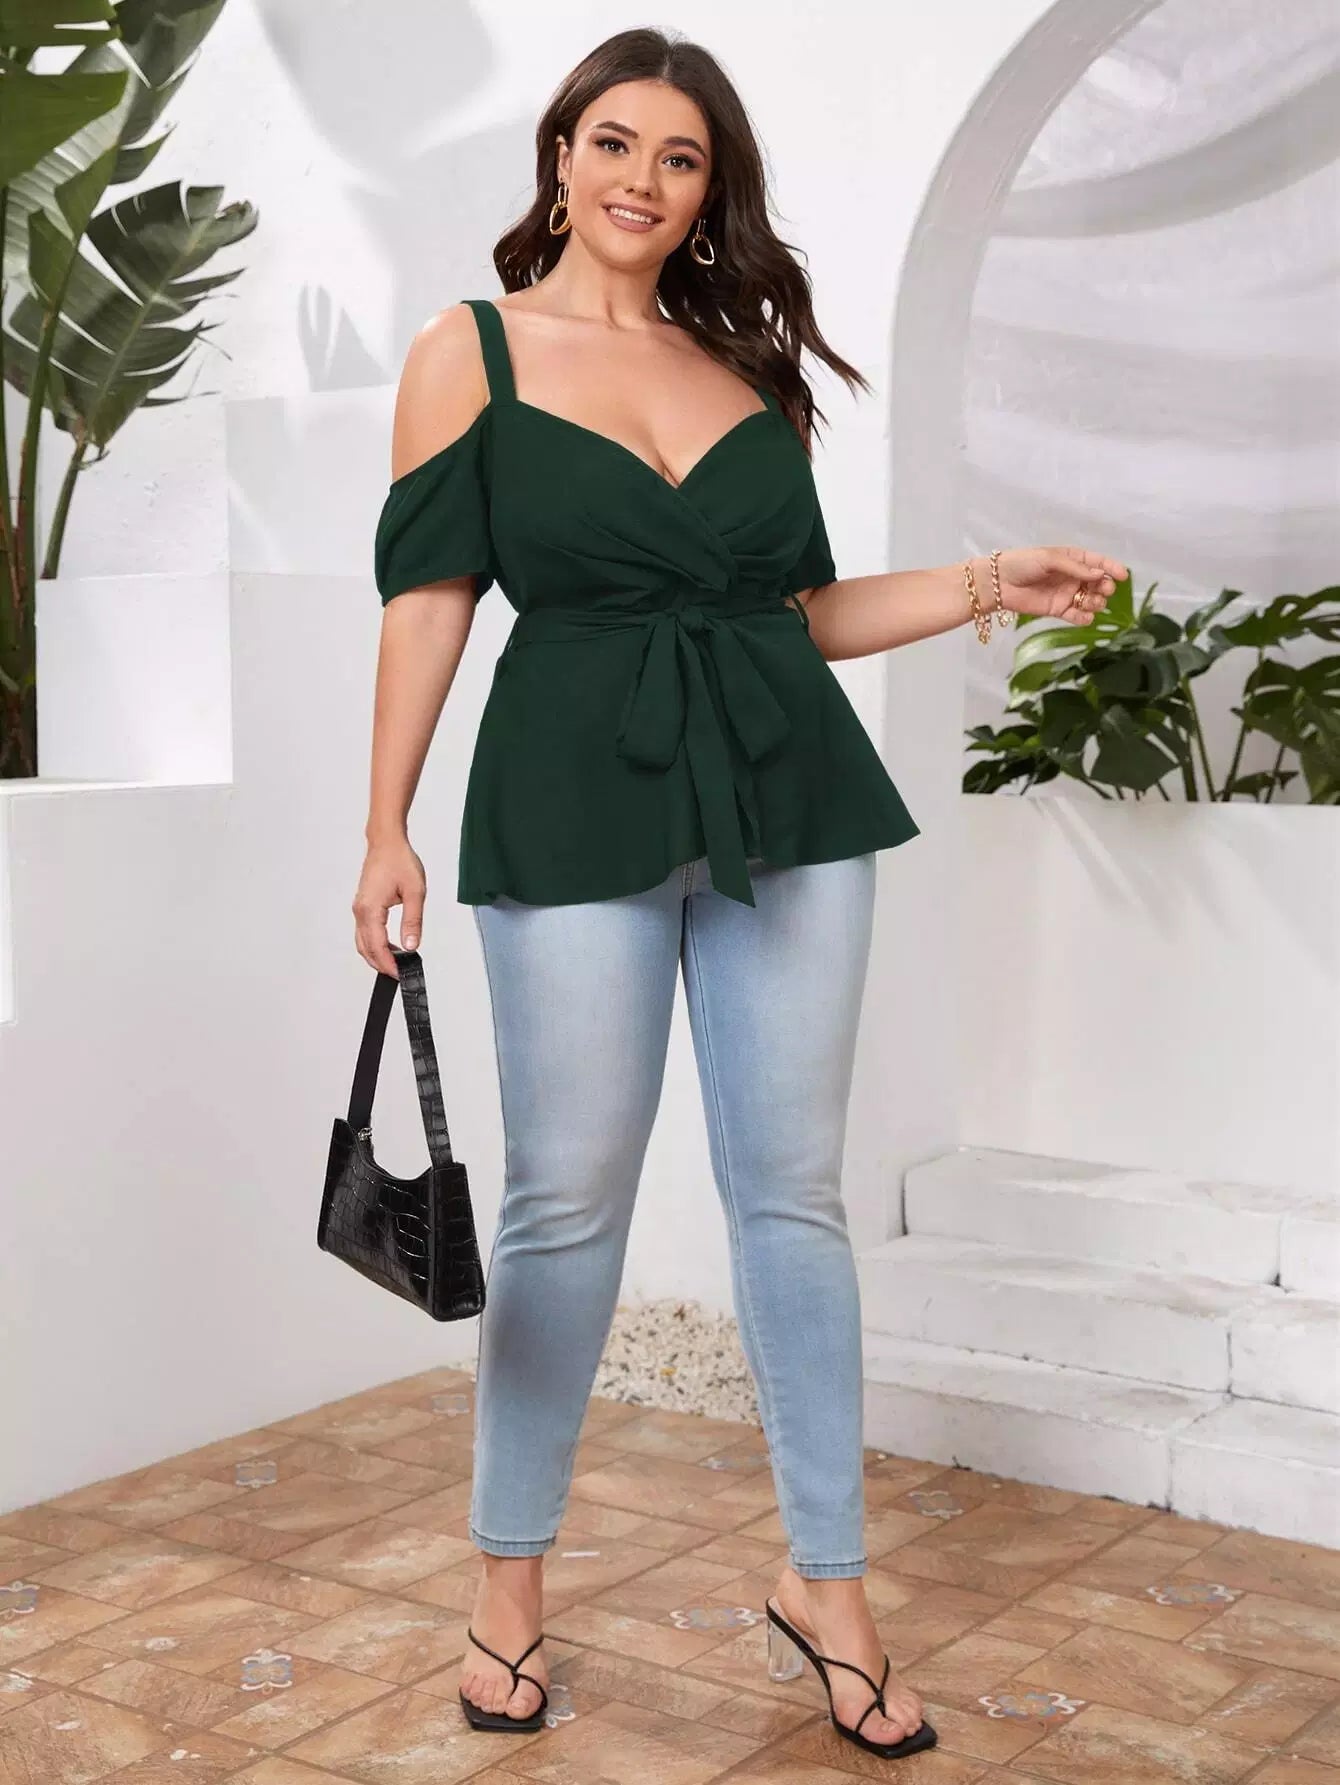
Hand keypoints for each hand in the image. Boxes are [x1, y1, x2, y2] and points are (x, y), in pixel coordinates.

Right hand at [353, 836, 425, 976]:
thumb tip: (411, 946)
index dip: (389, 964)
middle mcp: (360, 911)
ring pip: (362, 942)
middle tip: (400, 974)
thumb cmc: (400, 861)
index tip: (401, 975)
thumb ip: (413, 921)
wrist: (386, 842)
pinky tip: (390, 947)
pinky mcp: (362, 906)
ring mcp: (359, 909)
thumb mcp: (415, 892)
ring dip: (377, 956)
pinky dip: (374, 944)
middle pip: (366, 949)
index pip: (377, 946)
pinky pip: (364, 932)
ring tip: (397, 964)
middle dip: (382, 964)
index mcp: (370, 909)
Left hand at [977, 547, 1127, 625]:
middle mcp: (1072, 576)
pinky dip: (1084, 618)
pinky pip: (1078, 616)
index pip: (1098, 562)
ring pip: (1092, 600)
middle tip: (1102, 589)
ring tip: (1088, 602)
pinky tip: (1084, 616)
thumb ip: (1075, 567)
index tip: (1123, 575)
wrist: (998, 583)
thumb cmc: (1023, 564)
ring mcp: (1066, 594)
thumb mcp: (1050, 559)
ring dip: (1096, 603)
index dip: (1112, 568)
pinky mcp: (1058, 610)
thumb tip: (1099, 573)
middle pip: (1098, 583)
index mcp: (1072, 558)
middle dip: (1105, 587)